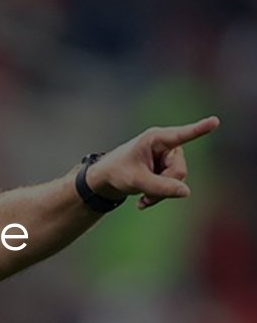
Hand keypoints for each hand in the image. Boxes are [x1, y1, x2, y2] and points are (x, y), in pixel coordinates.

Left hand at [85, 116, 219, 210]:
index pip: (181, 135)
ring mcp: (170, 156)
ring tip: (142, 195)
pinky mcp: (169, 167)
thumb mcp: (135, 181)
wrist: (108, 178)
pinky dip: (160, 195)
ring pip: (178, 181)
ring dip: (161, 192)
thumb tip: (186, 192)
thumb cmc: (118, 172)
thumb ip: (159, 186)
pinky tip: (143, 201)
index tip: (215, 121)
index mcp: (155, 139)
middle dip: (164, 185)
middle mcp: (166, 145)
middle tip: (143, 190)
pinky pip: (175, 186)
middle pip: (179, 170)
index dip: (199, 129)